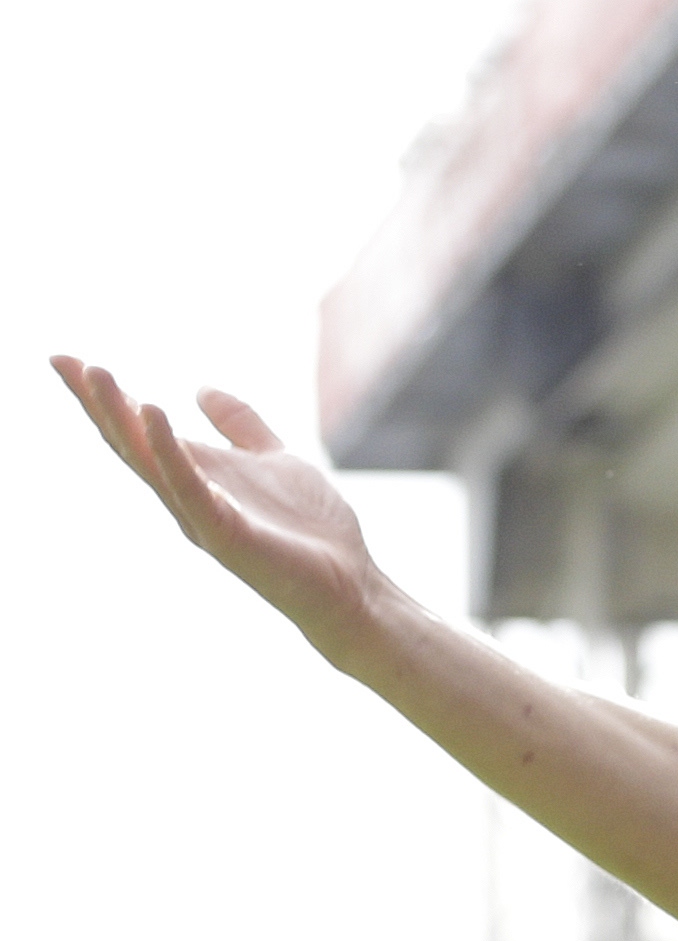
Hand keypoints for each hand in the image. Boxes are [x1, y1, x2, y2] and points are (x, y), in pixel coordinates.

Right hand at [51, 356, 390, 652]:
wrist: (349, 581)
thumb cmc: (309, 529)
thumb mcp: (273, 458)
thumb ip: (240, 425)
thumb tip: (201, 388)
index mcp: (195, 476)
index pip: (140, 430)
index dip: (106, 396)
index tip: (67, 359)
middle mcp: (187, 495)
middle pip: (130, 443)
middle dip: (97, 401)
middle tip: (63, 361)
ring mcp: (200, 515)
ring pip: (148, 461)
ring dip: (120, 416)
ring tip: (96, 373)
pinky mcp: (223, 532)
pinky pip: (188, 487)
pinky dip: (168, 450)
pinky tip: (153, 411)